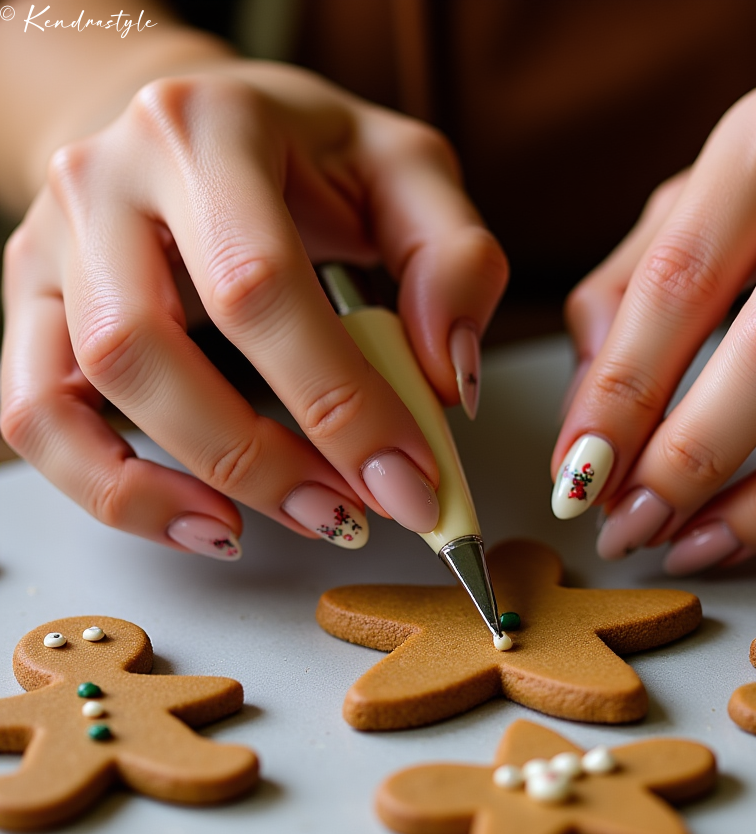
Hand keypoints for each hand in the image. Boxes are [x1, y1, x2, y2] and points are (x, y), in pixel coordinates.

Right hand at [1, 59, 506, 557]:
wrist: (196, 127)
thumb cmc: (308, 158)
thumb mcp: (407, 174)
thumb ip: (452, 260)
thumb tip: (445, 377)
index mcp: (210, 131)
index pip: (260, 283)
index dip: (339, 401)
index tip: (410, 482)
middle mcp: (106, 179)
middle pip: (152, 345)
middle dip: (268, 458)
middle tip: (357, 513)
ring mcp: (53, 245)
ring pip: (95, 388)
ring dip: (204, 481)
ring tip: (305, 518)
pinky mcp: (30, 307)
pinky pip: (38, 420)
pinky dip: (118, 493)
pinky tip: (209, 522)